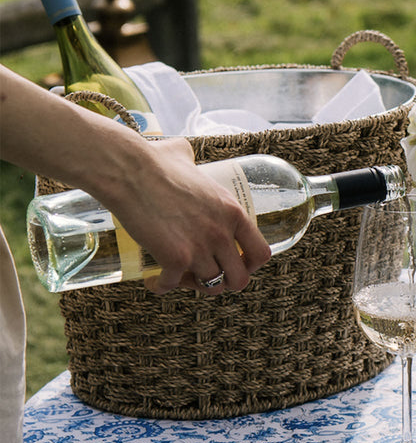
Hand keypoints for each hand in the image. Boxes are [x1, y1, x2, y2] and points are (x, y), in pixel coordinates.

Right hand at [1, 66, 270, 295]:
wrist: (128, 170)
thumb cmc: (153, 160)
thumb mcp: (186, 158)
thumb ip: (192, 162)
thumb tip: (183, 155)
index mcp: (233, 212)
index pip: (261, 253)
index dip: (251, 265)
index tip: (238, 265)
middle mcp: (222, 234)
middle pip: (239, 279)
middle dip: (225, 283)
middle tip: (207, 276)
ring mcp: (200, 248)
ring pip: (210, 286)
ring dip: (194, 285)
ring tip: (180, 276)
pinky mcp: (175, 258)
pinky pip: (173, 286)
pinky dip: (162, 286)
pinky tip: (155, 281)